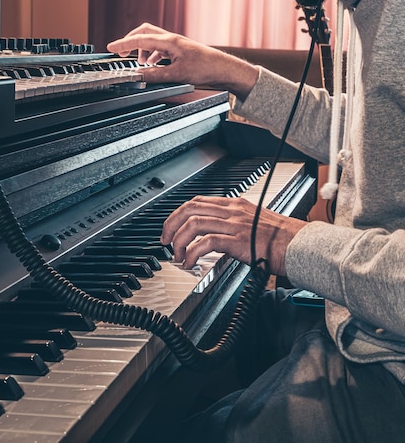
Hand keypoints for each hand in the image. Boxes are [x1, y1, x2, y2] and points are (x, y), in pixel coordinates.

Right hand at [107, 23, 258, 99]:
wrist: (223, 68)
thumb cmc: (206, 68)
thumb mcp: (176, 74)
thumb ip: (155, 75)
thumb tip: (138, 75)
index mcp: (169, 41)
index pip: (140, 39)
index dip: (123, 44)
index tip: (111, 47)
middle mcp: (172, 39)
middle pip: (144, 33)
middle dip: (130, 41)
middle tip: (121, 52)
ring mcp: (176, 44)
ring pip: (153, 40)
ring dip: (142, 50)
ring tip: (140, 63)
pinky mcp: (180, 51)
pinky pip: (161, 48)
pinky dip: (152, 55)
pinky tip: (154, 65)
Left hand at [160, 195, 305, 275]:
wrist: (299, 245)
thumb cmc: (283, 239)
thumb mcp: (254, 223)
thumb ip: (235, 225)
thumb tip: (216, 236)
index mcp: (236, 205)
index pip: (198, 201)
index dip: (179, 213)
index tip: (171, 228)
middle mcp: (233, 211)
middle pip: (190, 209)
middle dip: (171, 224)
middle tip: (166, 241)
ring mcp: (234, 225)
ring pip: (194, 224)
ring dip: (179, 240)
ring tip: (177, 255)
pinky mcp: (237, 241)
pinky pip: (205, 243)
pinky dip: (192, 253)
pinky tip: (190, 263)